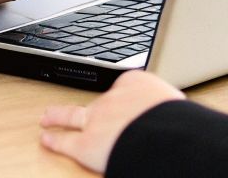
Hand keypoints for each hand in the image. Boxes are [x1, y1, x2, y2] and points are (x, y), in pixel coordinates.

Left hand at [39, 70, 186, 172]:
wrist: (164, 135)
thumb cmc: (178, 123)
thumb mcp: (179, 107)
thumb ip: (169, 109)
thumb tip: (180, 120)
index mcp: (138, 84)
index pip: (126, 88)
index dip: (125, 98)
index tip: (124, 101)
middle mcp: (113, 98)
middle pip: (97, 100)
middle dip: (85, 101)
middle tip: (76, 102)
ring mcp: (97, 119)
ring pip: (72, 115)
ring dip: (58, 116)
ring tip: (47, 117)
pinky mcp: (86, 144)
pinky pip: (66, 141)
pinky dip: (55, 140)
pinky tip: (46, 140)